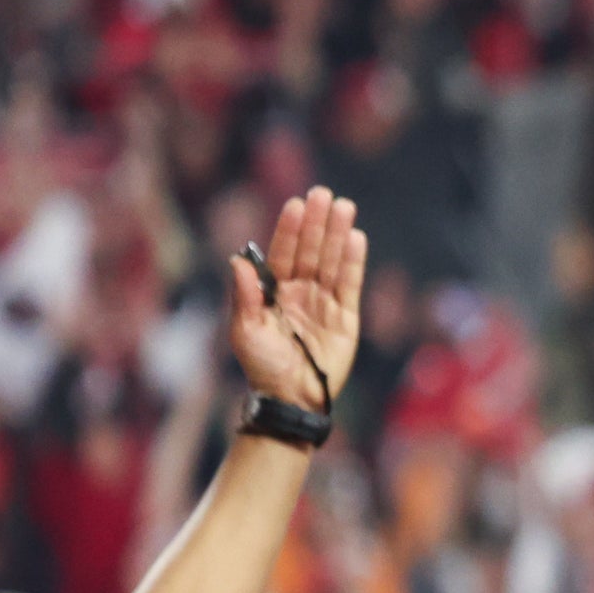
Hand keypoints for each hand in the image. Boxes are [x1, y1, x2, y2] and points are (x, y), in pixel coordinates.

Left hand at [229, 187, 365, 413]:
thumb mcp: (244, 331)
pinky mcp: (346, 318)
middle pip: (311, 250)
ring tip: (345, 207)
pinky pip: (350, 284)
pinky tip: (356, 238)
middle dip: (317, 222)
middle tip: (324, 194)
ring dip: (338, 234)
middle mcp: (300, 292)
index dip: (290, 229)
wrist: (289, 398)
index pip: (284, 253)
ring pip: (332, 262)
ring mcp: (324, 303)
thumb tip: (238, 259)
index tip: (296, 204)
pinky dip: (353, 262)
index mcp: (273, 292)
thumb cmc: (262, 366)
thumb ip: (244, 295)